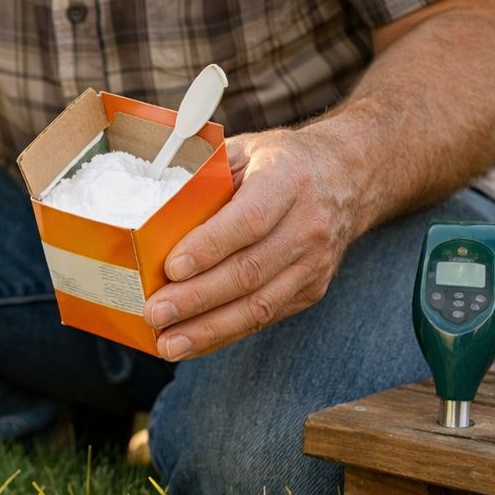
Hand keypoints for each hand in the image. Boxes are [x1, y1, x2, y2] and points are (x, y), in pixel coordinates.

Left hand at [142, 126, 365, 360]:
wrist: (347, 178)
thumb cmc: (279, 163)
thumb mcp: (245, 150)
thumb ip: (204, 174)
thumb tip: (148, 204)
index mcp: (287, 179)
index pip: (249, 220)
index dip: (209, 246)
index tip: (171, 268)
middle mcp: (307, 224)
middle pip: (250, 270)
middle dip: (197, 298)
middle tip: (155, 313)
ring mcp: (314, 262)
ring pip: (259, 304)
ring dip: (209, 329)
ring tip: (168, 344)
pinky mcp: (311, 289)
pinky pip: (265, 318)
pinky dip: (225, 334)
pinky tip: (192, 343)